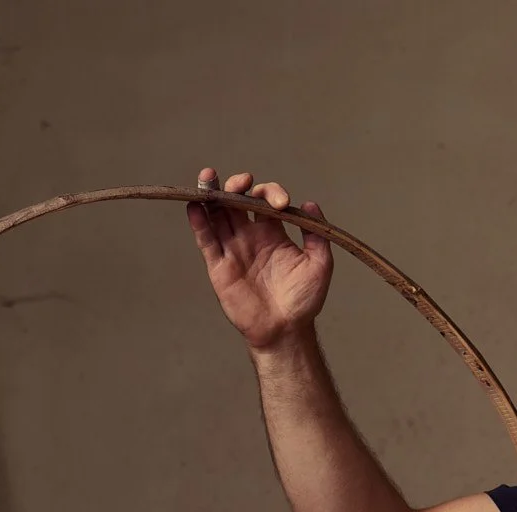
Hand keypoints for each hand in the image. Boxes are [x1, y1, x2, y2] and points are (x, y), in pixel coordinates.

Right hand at [187, 168, 333, 351]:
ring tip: (208, 177)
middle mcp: (250, 237)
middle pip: (235, 201)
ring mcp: (233, 250)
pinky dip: (199, 222)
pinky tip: (196, 205)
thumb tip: (310, 204)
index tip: (281, 203)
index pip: (263, 201)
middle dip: (236, 185)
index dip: (269, 193)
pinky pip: (206, 240)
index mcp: (272, 232)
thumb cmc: (304, 300)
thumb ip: (317, 235)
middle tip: (242, 182)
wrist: (286, 330)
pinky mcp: (219, 266)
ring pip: (216, 215)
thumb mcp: (320, 265)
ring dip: (211, 194)